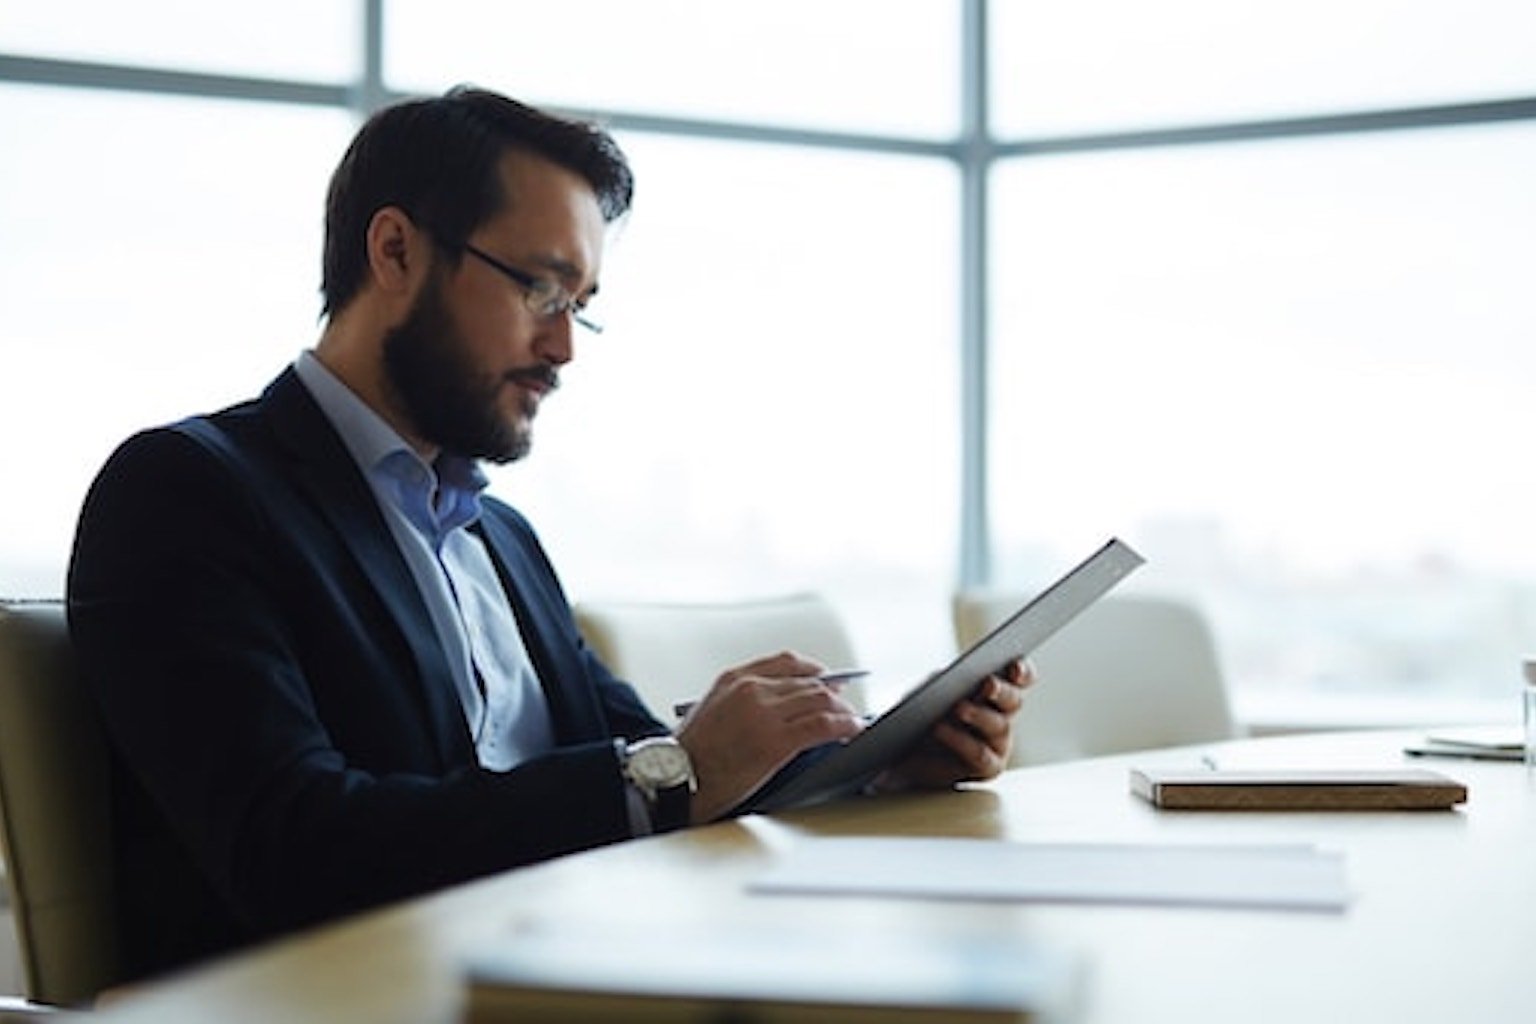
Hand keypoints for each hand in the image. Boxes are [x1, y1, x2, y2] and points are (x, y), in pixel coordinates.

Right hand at [675, 651, 864, 822]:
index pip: (786, 661)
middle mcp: (752, 690)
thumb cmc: (689, 754)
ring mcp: (765, 714)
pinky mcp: (776, 741)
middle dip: (834, 694)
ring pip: (821, 700)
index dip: (813, 670)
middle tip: (846, 706)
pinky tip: (852, 730)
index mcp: (734, 679)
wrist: (675, 778)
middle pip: (809, 682)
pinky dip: (845, 725)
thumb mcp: (712, 710)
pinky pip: (823, 725)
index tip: (827, 678)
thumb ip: (744, 701)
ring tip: (852, 721)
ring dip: (843, 710)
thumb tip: (779, 707)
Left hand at [877, 658, 1033, 791]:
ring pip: (999, 726)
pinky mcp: (989, 766)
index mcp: (998, 689)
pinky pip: (980, 754)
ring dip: (979, 715)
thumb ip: (948, 679)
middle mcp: (1004, 714)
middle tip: (988, 684)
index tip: (1014, 666)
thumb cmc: (923, 711)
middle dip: (1002, 691)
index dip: (1022, 671)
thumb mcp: (931, 686)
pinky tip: (940, 729)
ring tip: (958, 707)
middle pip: (1014, 700)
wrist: (906, 749)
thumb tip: (958, 676)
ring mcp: (1000, 742)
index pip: (1022, 677)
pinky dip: (960, 740)